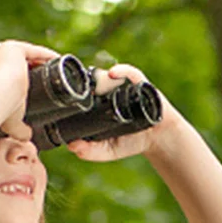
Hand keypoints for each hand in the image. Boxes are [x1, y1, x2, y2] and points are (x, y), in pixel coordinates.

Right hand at [0, 40, 62, 138]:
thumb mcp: (9, 122)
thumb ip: (18, 129)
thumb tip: (26, 137)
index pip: (6, 77)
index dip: (22, 82)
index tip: (34, 89)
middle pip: (18, 65)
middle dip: (33, 72)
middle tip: (48, 82)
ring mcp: (2, 53)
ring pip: (26, 56)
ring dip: (41, 62)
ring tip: (56, 71)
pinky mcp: (13, 48)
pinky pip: (34, 50)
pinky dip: (46, 55)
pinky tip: (58, 60)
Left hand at [65, 64, 181, 162]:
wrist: (158, 139)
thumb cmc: (131, 141)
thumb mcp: (108, 150)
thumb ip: (90, 151)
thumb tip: (71, 147)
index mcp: (98, 103)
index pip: (82, 92)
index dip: (73, 91)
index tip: (64, 96)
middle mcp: (109, 91)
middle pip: (92, 80)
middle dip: (84, 83)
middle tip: (75, 91)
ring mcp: (124, 85)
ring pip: (107, 74)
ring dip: (99, 76)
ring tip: (93, 85)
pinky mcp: (140, 83)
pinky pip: (130, 72)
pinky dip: (121, 70)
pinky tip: (112, 74)